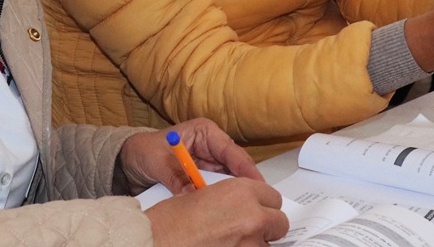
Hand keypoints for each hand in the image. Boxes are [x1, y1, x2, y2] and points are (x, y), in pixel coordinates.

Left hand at [119, 118, 263, 196]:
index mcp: (205, 132)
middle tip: (250, 199)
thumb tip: (191, 193)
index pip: (231, 150)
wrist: (128, 164)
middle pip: (234, 167)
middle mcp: (210, 147)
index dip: (245, 167)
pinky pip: (214, 190)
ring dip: (228, 193)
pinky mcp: (202, 180)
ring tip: (237, 206)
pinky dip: (216, 199)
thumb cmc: (144, 151)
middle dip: (241, 183)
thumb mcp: (158, 162)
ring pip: (226, 180)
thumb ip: (176, 177)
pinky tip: (221, 209)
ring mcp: (207, 164)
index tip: (256, 183)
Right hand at [147, 177, 287, 246]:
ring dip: (255, 245)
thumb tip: (246, 210)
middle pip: (279, 222)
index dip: (264, 205)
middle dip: (267, 227)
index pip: (273, 197)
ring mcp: (248, 244)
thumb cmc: (169, 222)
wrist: (154, 242)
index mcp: (242, 192)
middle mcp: (251, 216)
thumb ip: (233, 201)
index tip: (259, 211)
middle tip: (250, 231)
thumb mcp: (205, 196)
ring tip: (232, 243)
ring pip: (268, 246)